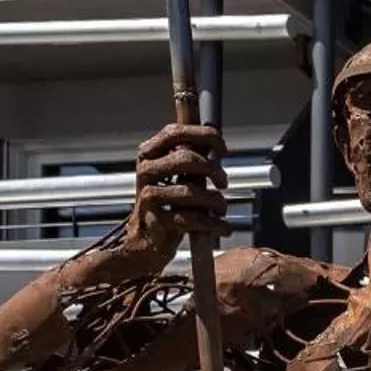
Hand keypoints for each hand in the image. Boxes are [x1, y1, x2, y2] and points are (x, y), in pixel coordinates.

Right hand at [125, 122, 229, 257]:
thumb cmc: (167, 200)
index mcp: (149, 153)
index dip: (204, 135)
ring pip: (191, 191)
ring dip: (216, 200)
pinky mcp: (157, 221)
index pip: (175, 132)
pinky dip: (214, 223)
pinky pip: (192, 219)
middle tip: (223, 182)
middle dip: (213, 169)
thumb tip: (214, 134)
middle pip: (186, 159)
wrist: (146, 237)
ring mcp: (148, 196)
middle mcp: (145, 171)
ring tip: (222, 207)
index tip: (223, 147)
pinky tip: (224, 227)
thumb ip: (192, 153)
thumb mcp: (176, 172)